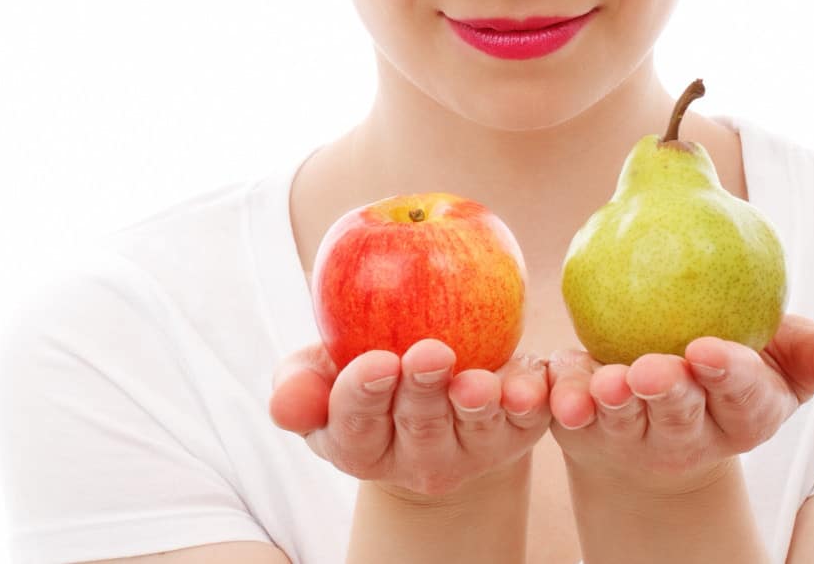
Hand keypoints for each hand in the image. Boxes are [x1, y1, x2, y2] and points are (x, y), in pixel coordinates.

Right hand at [269, 338, 549, 497]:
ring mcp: (471, 449)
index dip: (363, 396)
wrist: (435, 372)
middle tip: (429, 354)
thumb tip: (283, 405)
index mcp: (361, 446)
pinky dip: (530, 400)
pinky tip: (528, 385)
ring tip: (475, 381)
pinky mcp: (517, 430)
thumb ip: (299, 385)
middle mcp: (417, 459)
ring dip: (476, 404)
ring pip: (475, 429)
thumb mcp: (323, 370)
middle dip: (423, 392)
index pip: (356, 428)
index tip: (376, 361)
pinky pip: (528, 417)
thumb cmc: (367, 366)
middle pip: (419, 429)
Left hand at [548, 314, 813, 489]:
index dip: (729, 376)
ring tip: (606, 383)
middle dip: (668, 394)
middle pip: (679, 414)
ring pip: (622, 421)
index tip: (710, 350)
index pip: (742, 396)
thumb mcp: (784, 357)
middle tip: (652, 370)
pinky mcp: (587, 427)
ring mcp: (635, 434)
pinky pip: (572, 413)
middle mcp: (691, 432)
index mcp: (745, 413)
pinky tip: (557, 389)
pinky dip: (564, 401)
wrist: (666, 402)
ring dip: (612, 403)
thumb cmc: (734, 366)